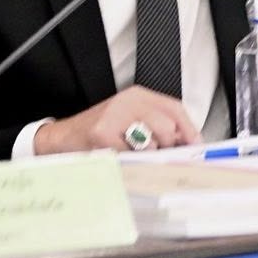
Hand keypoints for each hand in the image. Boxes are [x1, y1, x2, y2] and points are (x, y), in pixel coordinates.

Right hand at [35, 86, 201, 154]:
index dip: (188, 128)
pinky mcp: (101, 133)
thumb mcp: (130, 120)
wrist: (61, 137)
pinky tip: (118, 157)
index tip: (196, 144)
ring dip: (147, 154)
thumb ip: (156, 125)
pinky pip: (129, 153)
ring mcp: (113, 116)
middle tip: (158, 153)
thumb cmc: (99, 132)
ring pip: (150, 140)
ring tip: (133, 153)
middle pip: (166, 124)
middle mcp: (127, 101)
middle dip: (167, 144)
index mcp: (138, 96)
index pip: (174, 108)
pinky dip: (128, 161)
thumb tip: (186, 143)